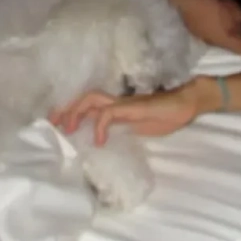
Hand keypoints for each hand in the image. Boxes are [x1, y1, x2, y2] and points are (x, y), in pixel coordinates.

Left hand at [49, 83, 202, 145]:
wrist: (186, 104)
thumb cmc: (165, 116)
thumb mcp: (138, 128)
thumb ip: (122, 131)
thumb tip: (104, 142)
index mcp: (116, 107)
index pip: (88, 104)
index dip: (71, 112)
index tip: (58, 125)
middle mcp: (116, 101)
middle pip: (84, 98)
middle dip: (66, 110)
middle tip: (54, 125)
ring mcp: (124, 103)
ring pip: (92, 100)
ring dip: (76, 112)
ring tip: (70, 130)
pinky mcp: (132, 107)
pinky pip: (110, 113)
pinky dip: (100, 126)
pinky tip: (100, 140)